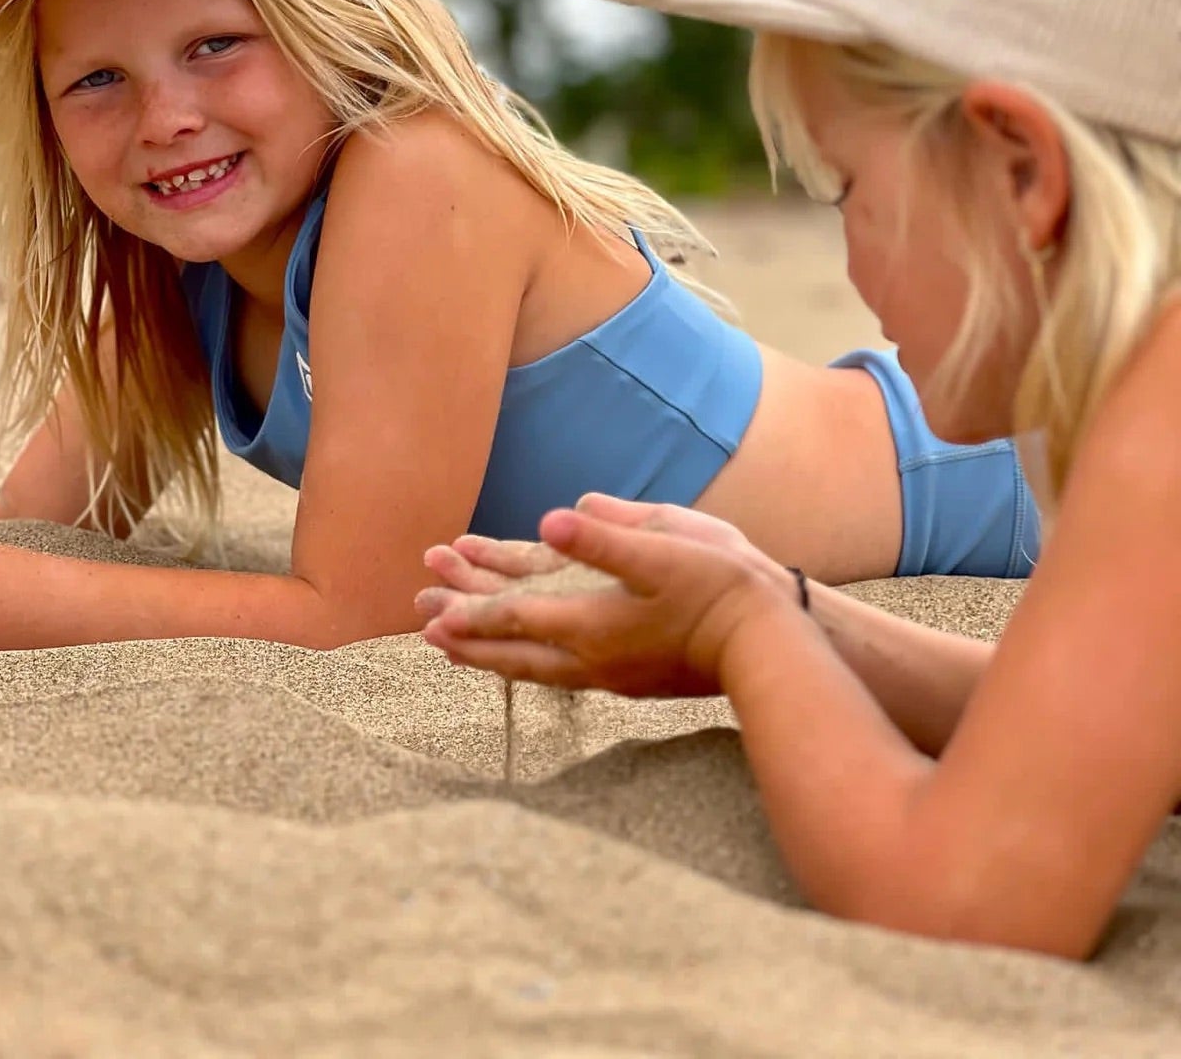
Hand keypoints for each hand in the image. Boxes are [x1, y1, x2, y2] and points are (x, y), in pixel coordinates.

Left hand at [419, 496, 793, 697]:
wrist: (773, 647)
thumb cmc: (722, 590)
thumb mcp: (664, 549)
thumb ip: (605, 536)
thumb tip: (552, 518)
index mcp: (593, 624)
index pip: (516, 616)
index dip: (471, 608)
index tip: (431, 608)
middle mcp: (592, 658)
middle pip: (513, 650)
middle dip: (466, 633)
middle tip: (423, 625)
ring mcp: (611, 674)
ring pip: (534, 667)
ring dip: (491, 651)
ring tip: (455, 647)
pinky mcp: (631, 677)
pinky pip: (559, 670)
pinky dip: (527, 658)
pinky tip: (528, 657)